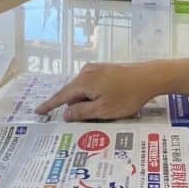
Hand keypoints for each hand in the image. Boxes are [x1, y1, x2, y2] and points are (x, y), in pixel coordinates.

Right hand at [36, 62, 161, 120]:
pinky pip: (92, 86)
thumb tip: (65, 114)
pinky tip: (108, 102)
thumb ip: (81, 112)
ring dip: (88, 103)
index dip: (49, 106)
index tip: (37, 112)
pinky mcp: (105, 69)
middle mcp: (86, 72)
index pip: (61, 96)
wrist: (150, 77)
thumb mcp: (103, 110)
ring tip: (106, 111)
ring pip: (84, 91)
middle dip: (77, 108)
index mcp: (83, 82)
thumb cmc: (127, 96)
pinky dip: (94, 96)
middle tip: (95, 118)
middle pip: (73, 94)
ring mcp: (96, 69)